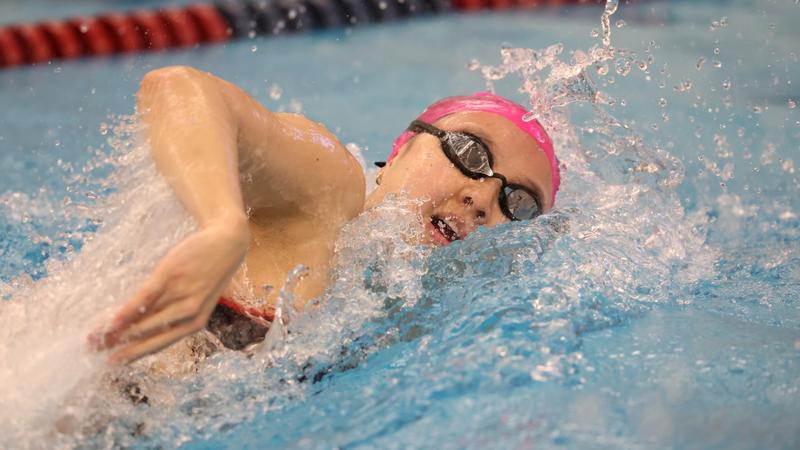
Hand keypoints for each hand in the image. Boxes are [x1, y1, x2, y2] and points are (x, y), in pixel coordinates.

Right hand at [89, 222, 248, 363]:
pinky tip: (113, 320)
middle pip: (148, 335)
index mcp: (195, 323)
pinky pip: (147, 298)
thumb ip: (172, 312)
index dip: (134, 353)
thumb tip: (141, 324)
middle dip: (119, 345)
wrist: (227, 242)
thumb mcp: (195, 298)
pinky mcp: (171, 276)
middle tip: (93, 350)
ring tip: (95, 337)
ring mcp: (180, 295)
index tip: (111, 361)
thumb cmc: (207, 272)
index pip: (159, 343)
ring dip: (118, 331)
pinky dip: (129, 311)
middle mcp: (188, 314)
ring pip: (145, 320)